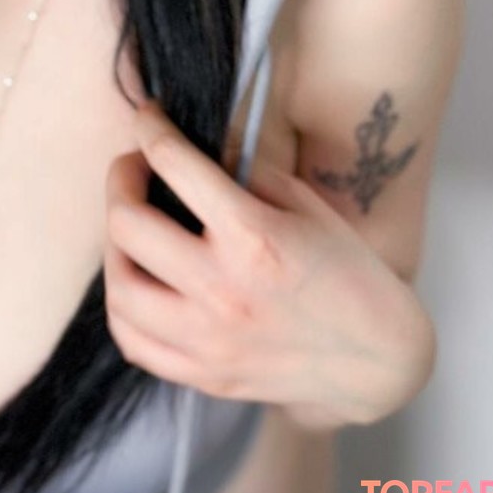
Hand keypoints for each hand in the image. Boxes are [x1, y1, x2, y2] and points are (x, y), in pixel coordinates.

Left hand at [102, 98, 433, 427]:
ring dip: (114, 245)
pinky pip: (133, 341)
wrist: (379, 359)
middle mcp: (223, 289)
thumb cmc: (347, 270)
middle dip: (120, 180)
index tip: (145, 117)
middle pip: (128, 225)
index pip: (174, 164)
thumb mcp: (304, 203)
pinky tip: (137, 279)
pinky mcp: (205, 376)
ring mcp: (210, 340)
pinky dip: (123, 304)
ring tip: (130, 225)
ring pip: (119, 288)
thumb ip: (243, 174)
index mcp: (254, 235)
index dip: (149, 128)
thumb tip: (189, 148)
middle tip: (133, 167)